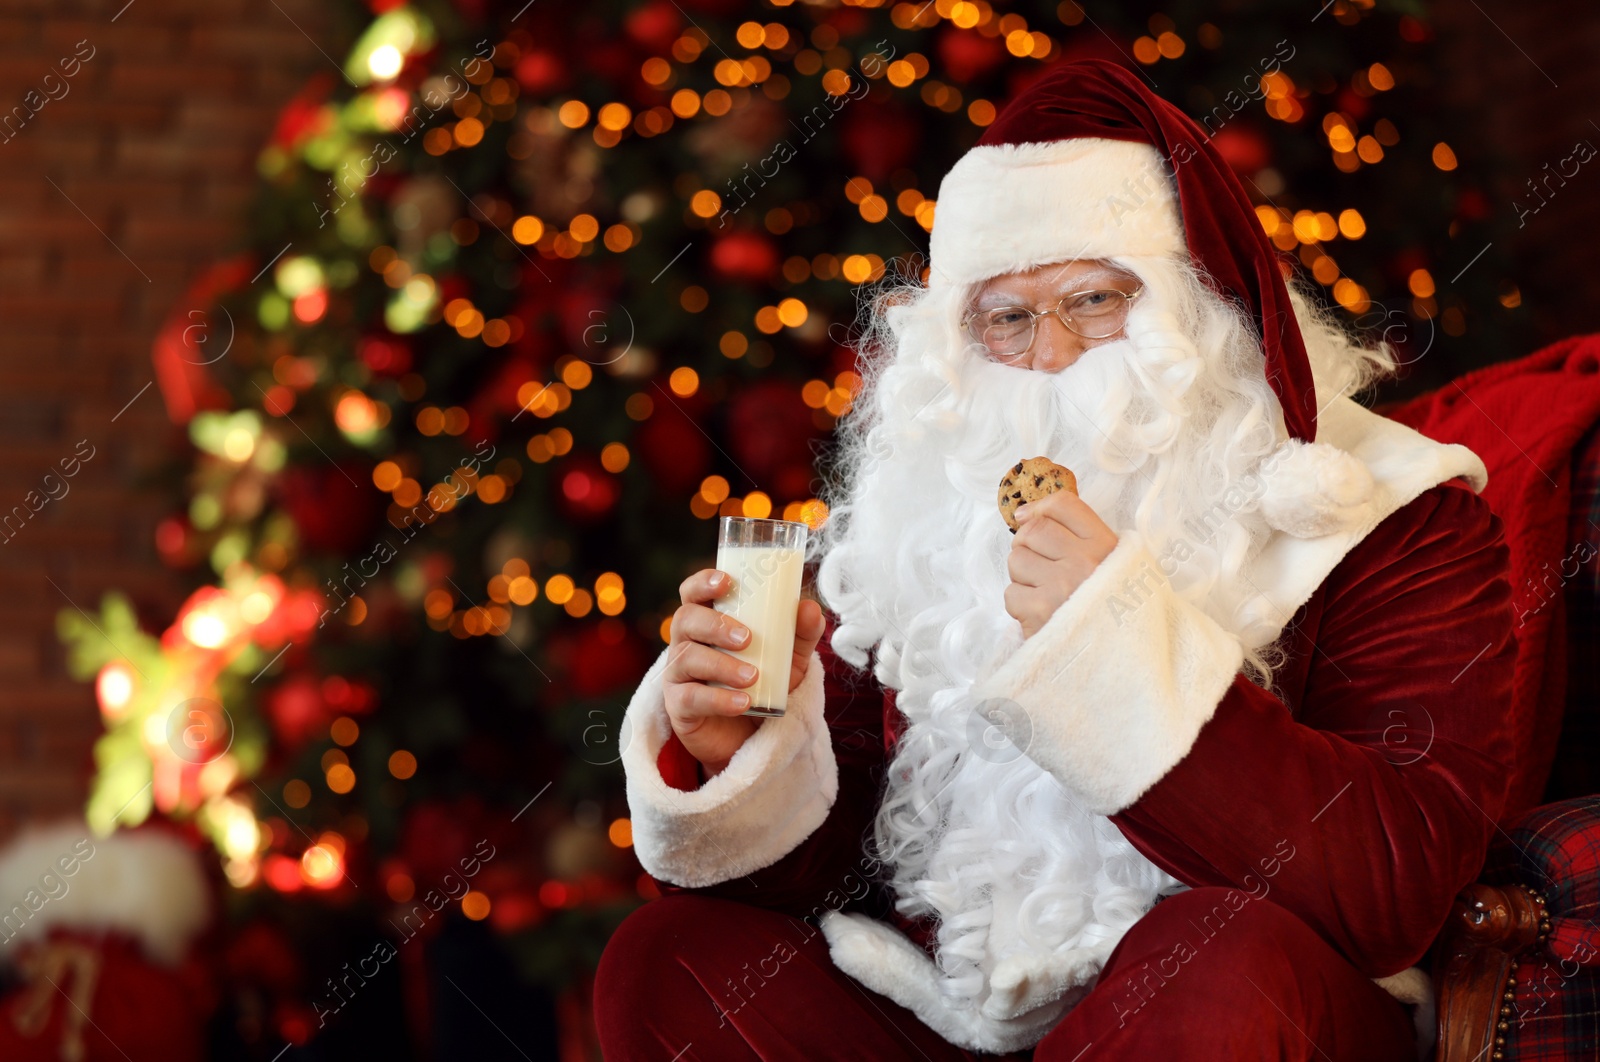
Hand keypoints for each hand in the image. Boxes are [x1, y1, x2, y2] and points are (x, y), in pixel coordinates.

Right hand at [664, 568, 826, 779]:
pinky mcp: (679, 707)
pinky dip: (718, 699)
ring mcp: (679, 675)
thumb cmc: (766, 684)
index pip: (693, 593)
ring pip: (686, 658)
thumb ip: (801, 632)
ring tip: (753, 676)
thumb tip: (809, 608)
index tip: (726, 581)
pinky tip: (743, 703)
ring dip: (721, 665)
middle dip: (715, 625)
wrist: (756, 736)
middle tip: (747, 638)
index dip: (702, 582)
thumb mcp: (790, 658)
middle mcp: (687, 643)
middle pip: (685, 620)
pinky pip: (690, 698)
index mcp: (708, 622)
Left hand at [1004, 491, 1118, 639]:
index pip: (1064, 505)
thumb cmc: (1115, 613)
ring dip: (1021, 576)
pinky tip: (1038, 614)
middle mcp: (1084, 562)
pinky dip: (1019, 604)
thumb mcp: (1119, 569)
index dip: (1039, 507)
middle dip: (1026, 545)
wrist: (1119, 664)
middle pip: (1033, 531)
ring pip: (1016, 560)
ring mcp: (1061, 587)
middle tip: (1036, 565)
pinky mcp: (1041, 614)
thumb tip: (1027, 514)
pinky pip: (1011, 594)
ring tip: (1041, 592)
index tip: (1027, 516)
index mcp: (1107, 547)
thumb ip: (1086, 540)